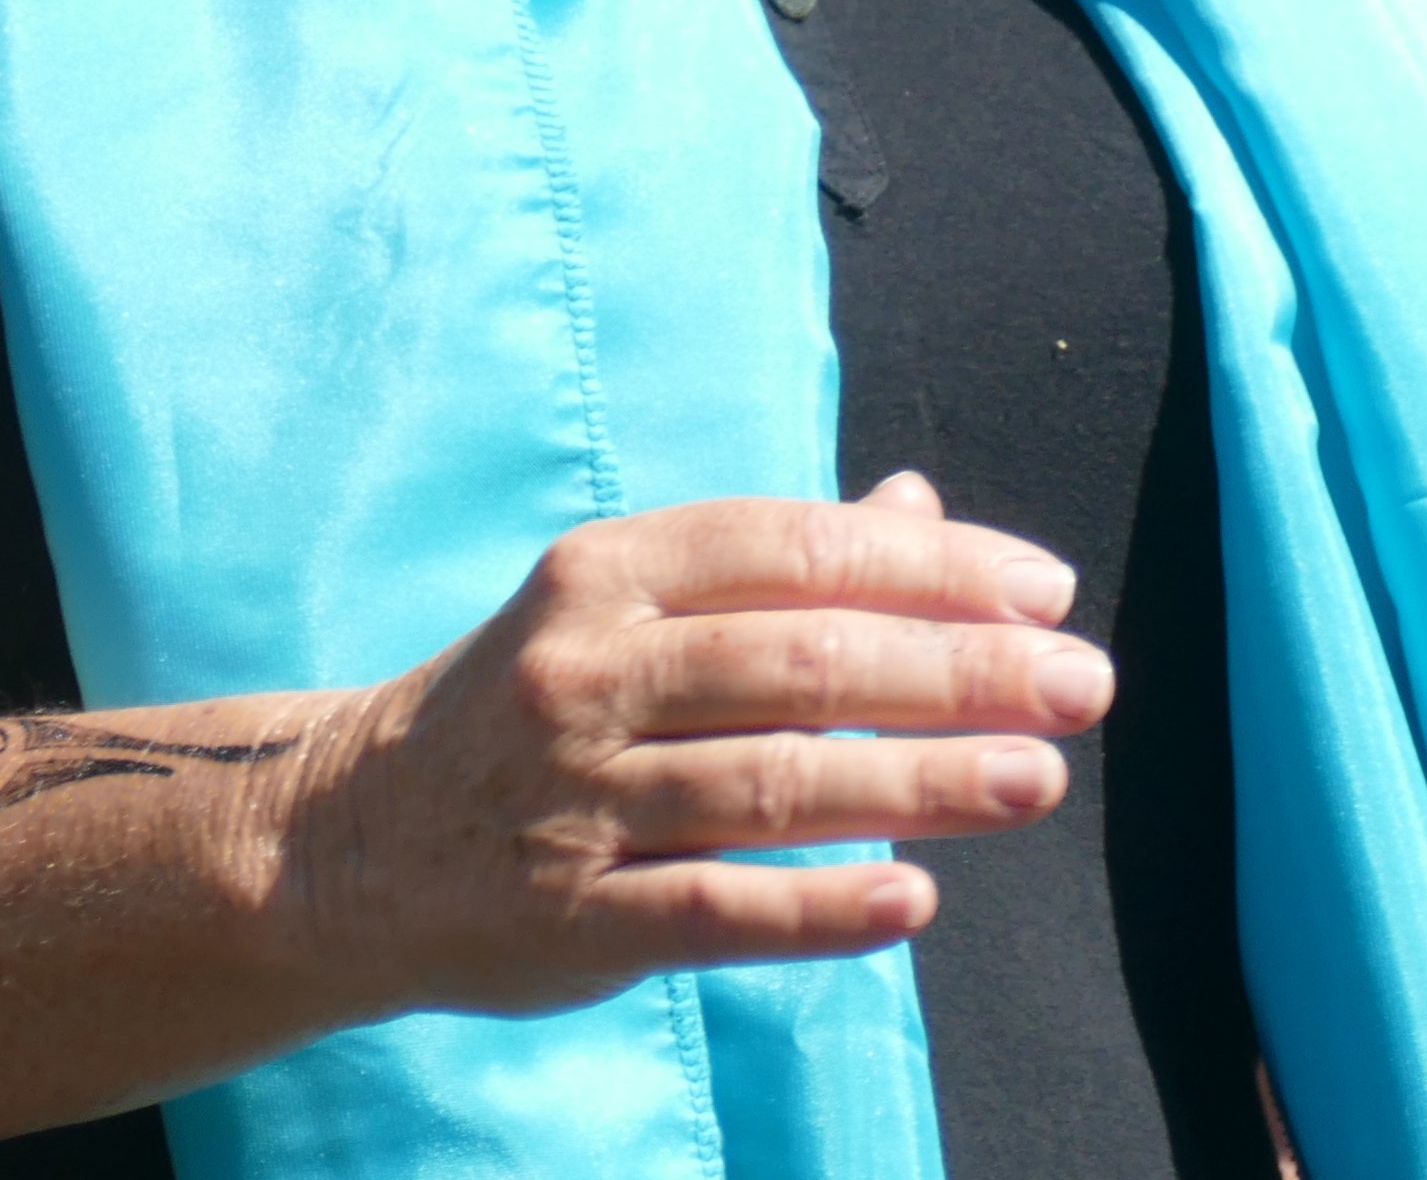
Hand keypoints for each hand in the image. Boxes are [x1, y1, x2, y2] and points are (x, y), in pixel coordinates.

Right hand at [277, 473, 1110, 1014]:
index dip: (934, 567)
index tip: (1049, 593)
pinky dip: (816, 908)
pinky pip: (711, 909)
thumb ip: (776, 566)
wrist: (343, 842)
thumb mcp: (629, 608)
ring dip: (919, 783)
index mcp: (612, 574)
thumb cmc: (534, 709)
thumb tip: (923, 508)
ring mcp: (573, 797)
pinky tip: (912, 901)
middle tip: (1083, 686)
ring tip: (1036, 781)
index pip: (798, 548)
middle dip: (959, 672)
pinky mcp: (566, 919)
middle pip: (804, 661)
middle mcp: (588, 671)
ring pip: (771, 783)